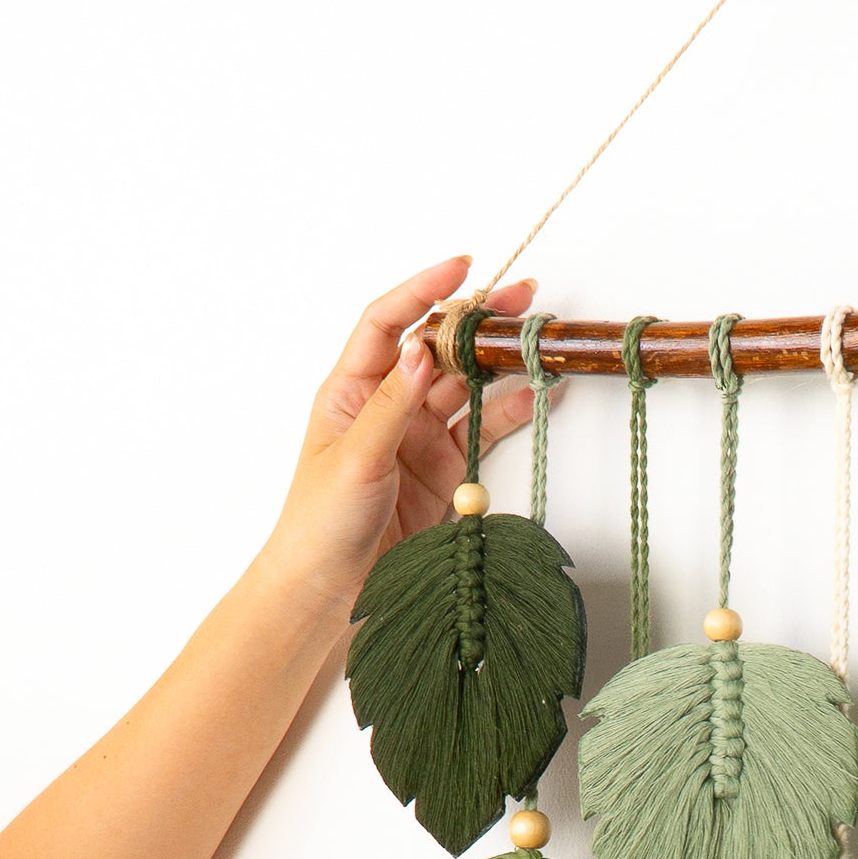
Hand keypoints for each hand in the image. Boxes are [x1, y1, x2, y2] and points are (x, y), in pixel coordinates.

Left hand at [263, 259, 551, 611]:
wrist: (331, 590)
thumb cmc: (320, 523)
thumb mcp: (355, 458)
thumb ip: (393, 404)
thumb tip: (421, 347)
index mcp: (351, 390)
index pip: (388, 323)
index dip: (422, 290)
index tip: (461, 268)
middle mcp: (387, 405)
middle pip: (436, 347)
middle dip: (476, 320)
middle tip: (520, 298)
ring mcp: (419, 436)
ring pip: (465, 384)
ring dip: (499, 361)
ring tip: (535, 340)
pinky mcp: (446, 468)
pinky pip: (484, 428)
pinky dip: (511, 409)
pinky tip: (537, 393)